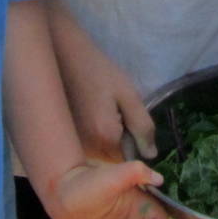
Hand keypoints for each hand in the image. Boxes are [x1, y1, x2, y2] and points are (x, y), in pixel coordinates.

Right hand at [51, 9, 156, 159]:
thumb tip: (151, 155)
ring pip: (101, 154)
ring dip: (109, 140)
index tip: (136, 128)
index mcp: (105, 137)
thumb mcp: (129, 94)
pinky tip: (93, 114)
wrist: (66, 58)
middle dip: (122, 144)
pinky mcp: (68, 139)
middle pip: (114, 160)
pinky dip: (96, 136)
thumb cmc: (100, 72)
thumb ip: (142, 126)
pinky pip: (90, 147)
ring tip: (104, 111)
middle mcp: (87, 148)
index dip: (137, 147)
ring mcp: (75, 145)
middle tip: (119, 113)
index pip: (130, 160)